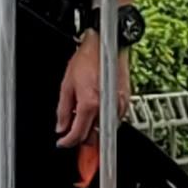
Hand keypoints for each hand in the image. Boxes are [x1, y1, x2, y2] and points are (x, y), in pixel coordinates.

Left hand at [54, 31, 117, 151]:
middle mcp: (107, 108)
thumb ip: (63, 110)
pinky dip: (105, 118)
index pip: (78, 134)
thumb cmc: (87, 59)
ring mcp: (119, 105)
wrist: (106, 45)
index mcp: (90, 104)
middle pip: (95, 136)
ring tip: (84, 116)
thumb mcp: (66, 85)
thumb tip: (61, 127)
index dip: (68, 141)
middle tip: (72, 131)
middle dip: (82, 138)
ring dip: (95, 128)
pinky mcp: (126, 101)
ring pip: (106, 129)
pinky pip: (115, 118)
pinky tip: (97, 109)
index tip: (63, 142)